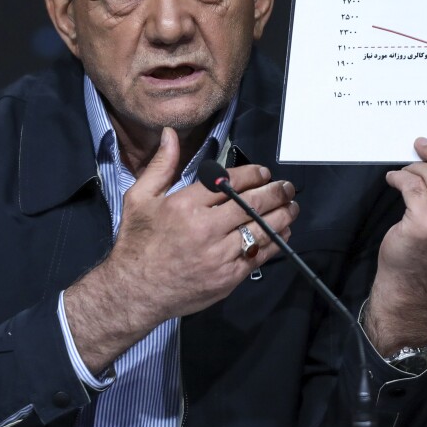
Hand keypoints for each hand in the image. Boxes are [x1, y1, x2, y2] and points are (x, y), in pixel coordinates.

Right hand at [63, 127, 298, 373]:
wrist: (135, 291)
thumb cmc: (136, 243)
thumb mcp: (139, 198)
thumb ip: (161, 165)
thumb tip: (171, 135)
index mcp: (185, 205)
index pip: (230, 182)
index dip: (253, 175)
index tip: (263, 173)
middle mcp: (205, 228)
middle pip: (252, 204)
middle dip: (276, 192)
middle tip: (286, 187)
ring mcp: (219, 255)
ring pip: (261, 229)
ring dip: (283, 215)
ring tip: (291, 207)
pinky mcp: (227, 277)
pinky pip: (259, 255)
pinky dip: (275, 242)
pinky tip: (282, 232)